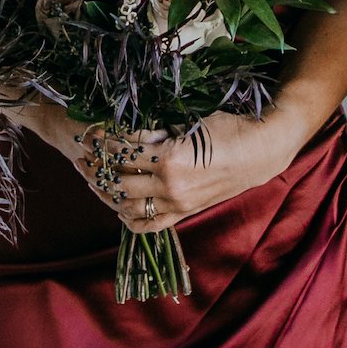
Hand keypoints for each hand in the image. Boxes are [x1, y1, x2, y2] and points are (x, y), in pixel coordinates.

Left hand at [66, 110, 300, 229]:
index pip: (123, 149)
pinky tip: (118, 205)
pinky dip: (128, 218)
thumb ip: (158, 131)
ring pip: (127, 205)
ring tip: (93, 178)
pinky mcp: (184, 212)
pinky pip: (148, 225)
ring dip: (107, 192)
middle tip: (84, 154)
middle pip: (118, 179)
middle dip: (97, 166)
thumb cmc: (230, 128)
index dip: (104, 139)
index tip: (91, 131)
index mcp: (169, 157)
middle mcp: (169, 185)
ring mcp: (177, 203)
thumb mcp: (190, 123)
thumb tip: (129, 132)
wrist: (262, 152)